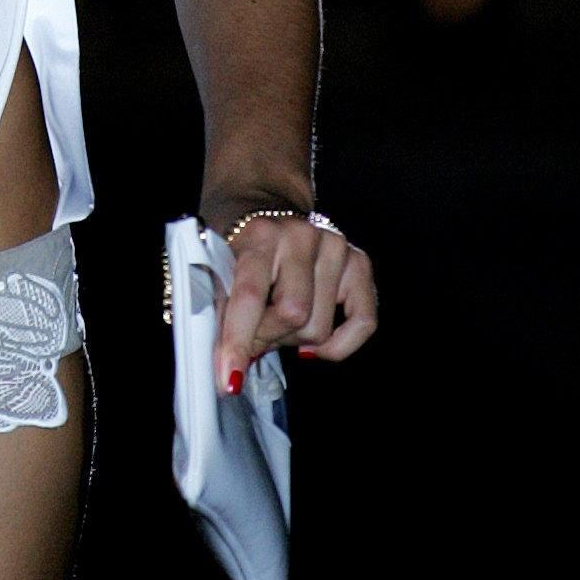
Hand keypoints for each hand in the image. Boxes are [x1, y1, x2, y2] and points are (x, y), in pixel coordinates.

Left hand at [202, 209, 377, 392]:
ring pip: (320, 327)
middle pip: (293, 316)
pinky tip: (313, 344)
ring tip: (278, 324)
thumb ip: (220, 311)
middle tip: (254, 336)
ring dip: (295, 341)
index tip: (228, 379)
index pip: (250, 295)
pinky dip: (338, 345)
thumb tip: (227, 370)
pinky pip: (363, 322)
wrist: (260, 201)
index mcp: (259, 234)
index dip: (238, 341)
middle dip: (268, 339)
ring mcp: (334, 246)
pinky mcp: (359, 261)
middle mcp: (301, 236)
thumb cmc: (235, 242)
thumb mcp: (216, 267)